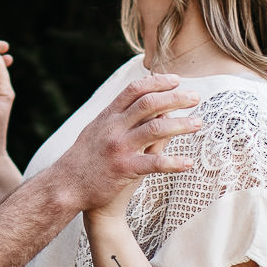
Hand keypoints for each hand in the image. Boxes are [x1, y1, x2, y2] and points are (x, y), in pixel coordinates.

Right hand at [46, 74, 201, 214]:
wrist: (67, 186)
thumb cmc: (87, 158)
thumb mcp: (100, 131)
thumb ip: (124, 119)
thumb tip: (156, 108)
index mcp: (108, 116)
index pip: (135, 90)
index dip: (157, 82)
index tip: (176, 80)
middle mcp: (114, 127)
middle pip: (149, 104)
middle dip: (175, 97)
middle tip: (195, 97)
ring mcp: (119, 147)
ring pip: (155, 129)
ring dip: (181, 124)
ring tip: (198, 123)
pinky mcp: (123, 169)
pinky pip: (154, 164)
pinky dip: (174, 162)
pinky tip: (188, 163)